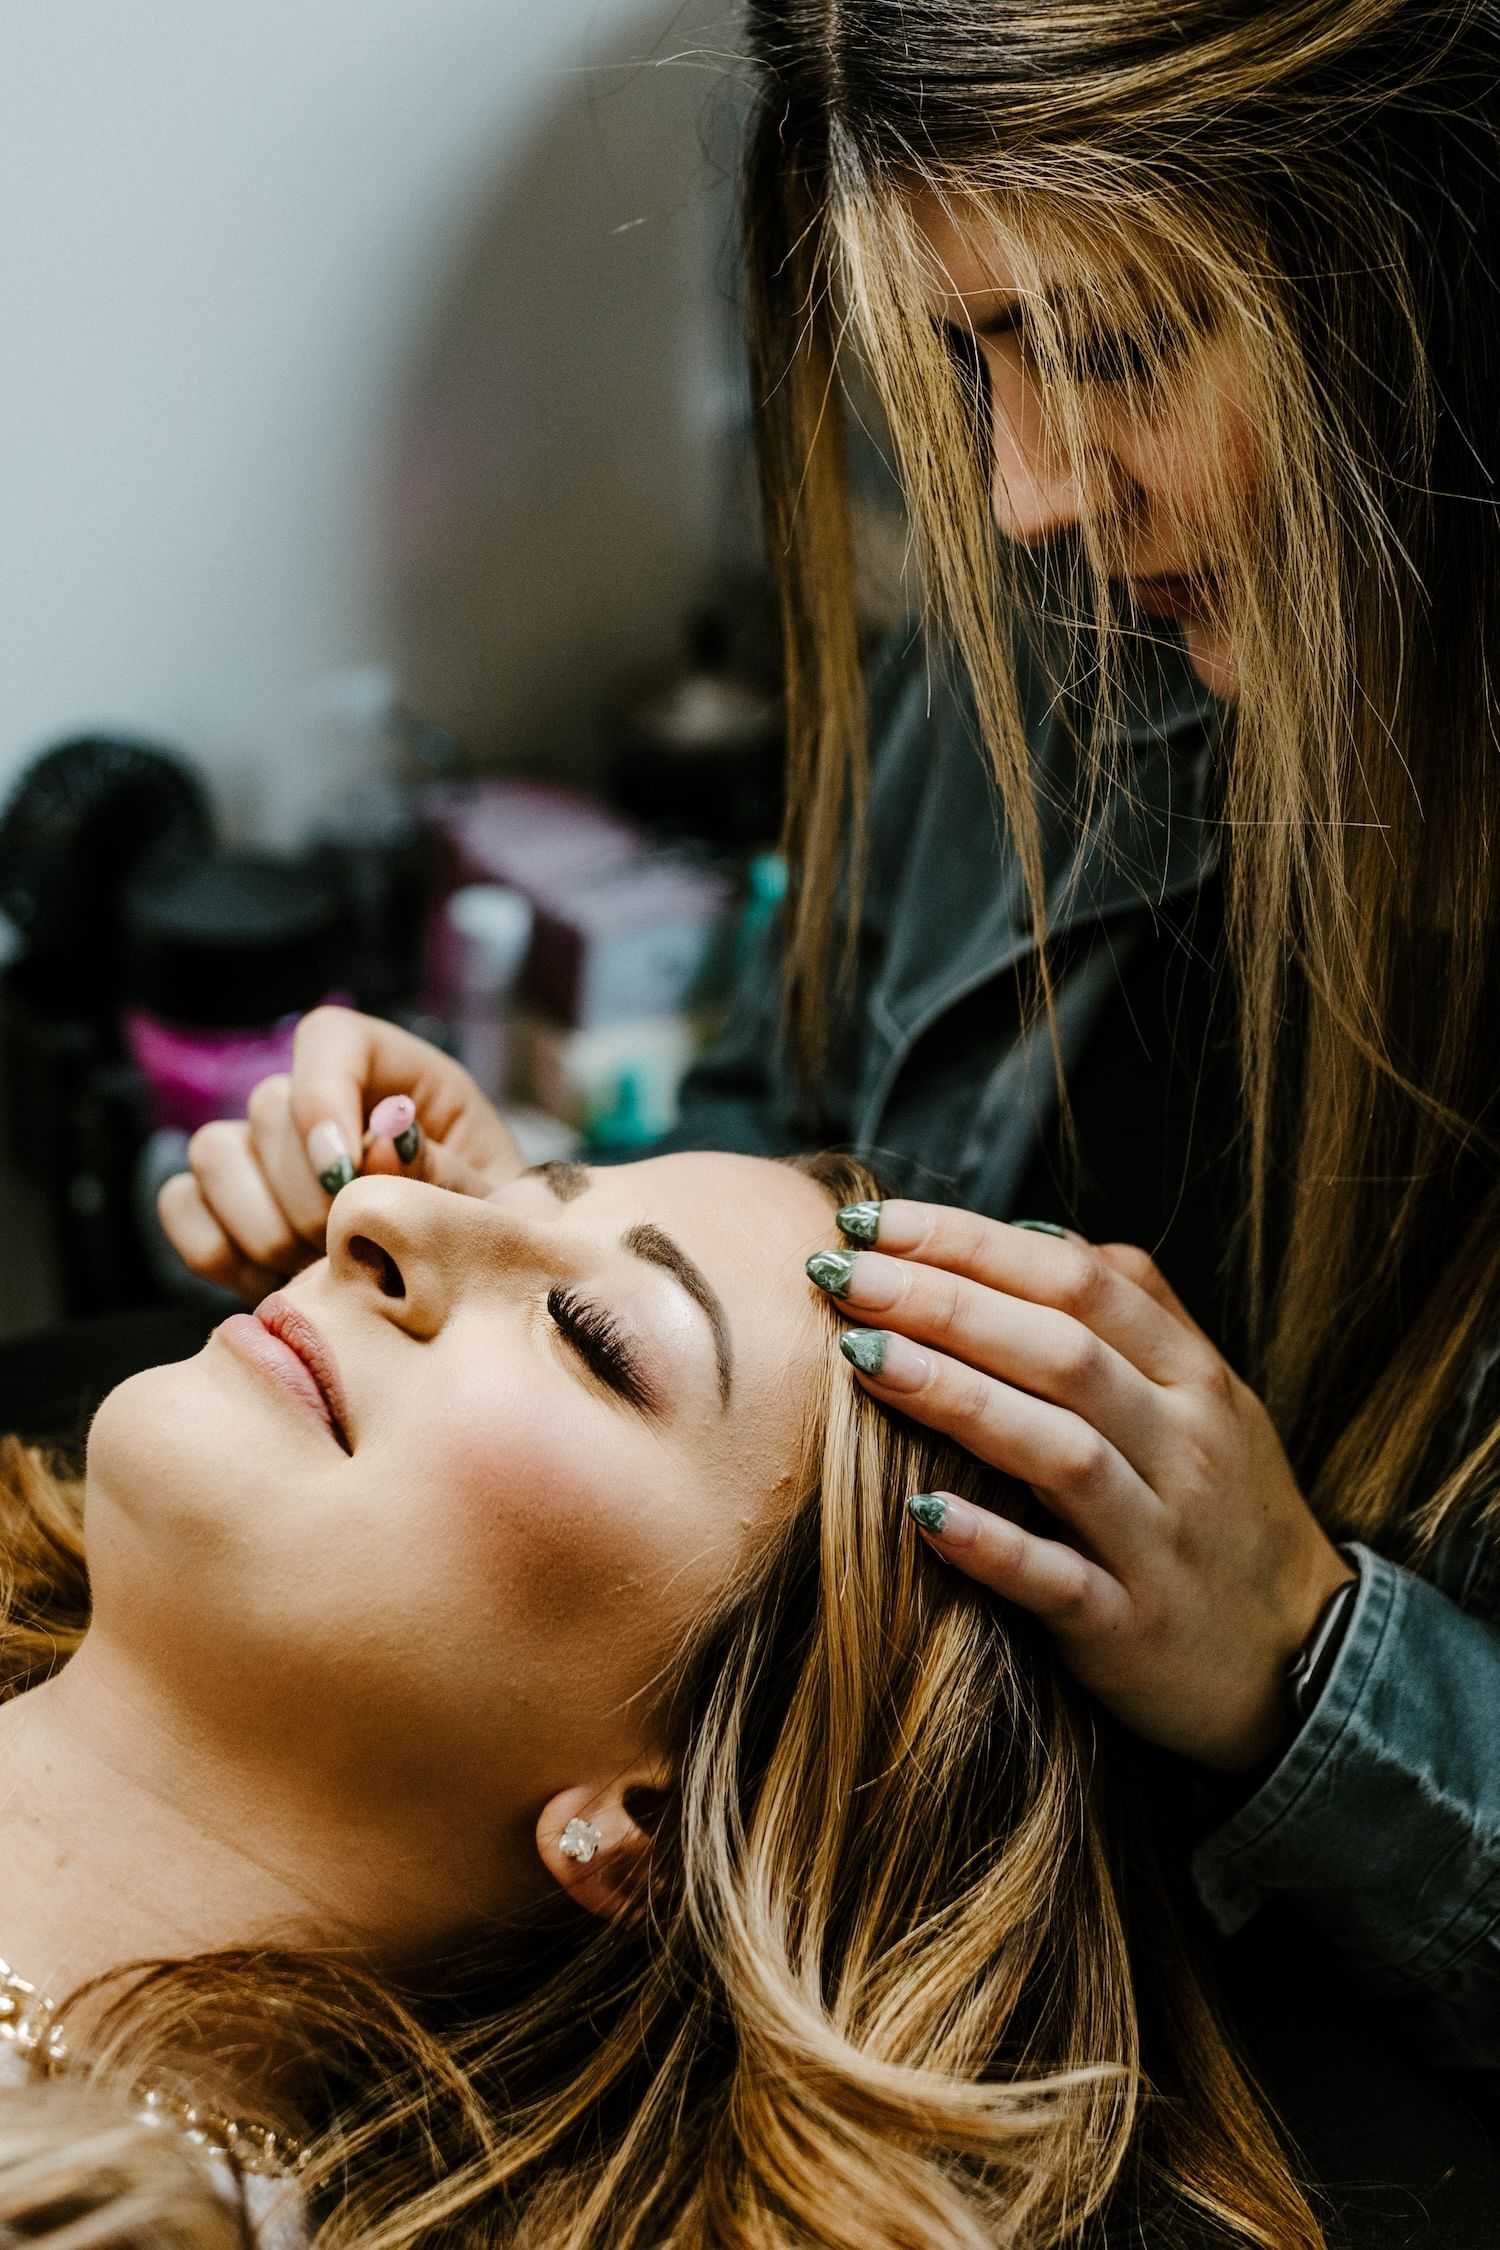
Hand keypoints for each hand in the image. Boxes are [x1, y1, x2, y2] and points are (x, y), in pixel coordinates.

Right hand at [158, 1006, 524, 1299]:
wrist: (460, 1306)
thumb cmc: (490, 1243)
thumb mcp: (494, 1208)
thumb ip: (445, 1172)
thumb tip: (381, 1136)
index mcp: (400, 1078)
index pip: (329, 1038)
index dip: (322, 1094)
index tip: (342, 1172)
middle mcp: (324, 1102)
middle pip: (267, 1106)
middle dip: (307, 1196)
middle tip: (350, 1251)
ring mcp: (266, 1152)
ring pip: (213, 1152)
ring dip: (263, 1226)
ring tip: (319, 1272)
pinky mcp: (226, 1205)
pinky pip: (181, 1205)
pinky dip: (218, 1251)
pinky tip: (276, 1282)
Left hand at [810, 1205, 1355, 1768]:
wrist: (1302, 1665)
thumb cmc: (1223, 1510)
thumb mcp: (1206, 1399)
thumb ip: (1133, 1312)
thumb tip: (1034, 1235)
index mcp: (1192, 1378)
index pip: (1077, 1282)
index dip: (970, 1244)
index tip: (873, 1221)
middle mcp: (1184, 1447)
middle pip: (1061, 1352)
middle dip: (943, 1304)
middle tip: (841, 1275)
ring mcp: (1161, 1540)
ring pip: (1060, 1453)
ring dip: (957, 1399)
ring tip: (861, 1358)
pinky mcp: (1131, 1629)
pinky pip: (1057, 1581)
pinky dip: (992, 1543)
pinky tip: (919, 1508)